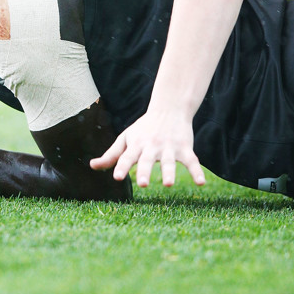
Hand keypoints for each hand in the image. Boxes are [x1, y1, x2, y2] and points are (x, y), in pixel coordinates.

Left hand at [89, 109, 205, 187]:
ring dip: (169, 172)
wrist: (169, 108)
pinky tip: (200, 183)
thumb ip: (111, 155)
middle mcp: (152, 146)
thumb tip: (92, 166)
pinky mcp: (185, 148)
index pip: (127, 157)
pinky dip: (197, 172)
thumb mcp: (126, 138)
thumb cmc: (144, 128)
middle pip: (147, 160)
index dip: (122, 166)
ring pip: (169, 161)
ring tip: (168, 184)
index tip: (117, 177)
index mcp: (136, 145)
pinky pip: (192, 162)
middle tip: (142, 183)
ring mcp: (169, 147)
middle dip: (144, 170)